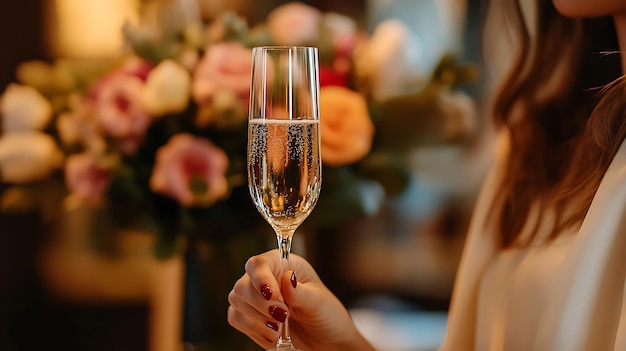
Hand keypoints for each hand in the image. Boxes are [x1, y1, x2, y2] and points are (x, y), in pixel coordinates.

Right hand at [227, 249, 375, 350]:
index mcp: (284, 265)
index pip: (259, 263)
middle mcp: (267, 277)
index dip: (260, 279)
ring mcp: (256, 297)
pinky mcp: (251, 316)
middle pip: (243, 284)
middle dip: (261, 305)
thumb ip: (300, 292)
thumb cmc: (326, 315)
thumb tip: (288, 278)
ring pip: (236, 301)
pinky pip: (236, 318)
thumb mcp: (318, 302)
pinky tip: (272, 336)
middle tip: (283, 317)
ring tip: (279, 330)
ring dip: (256, 320)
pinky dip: (252, 330)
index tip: (272, 296)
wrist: (327, 341)